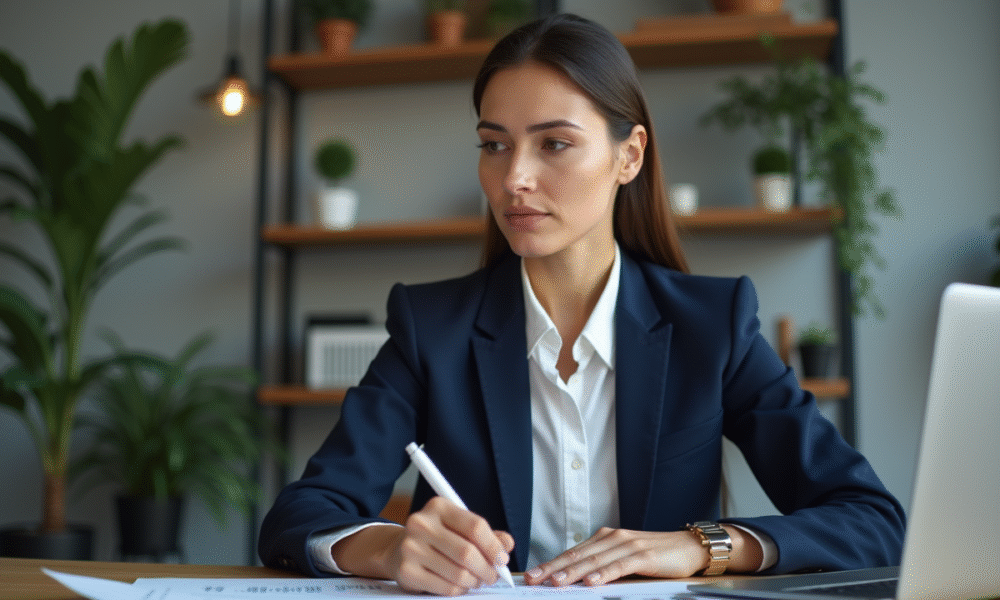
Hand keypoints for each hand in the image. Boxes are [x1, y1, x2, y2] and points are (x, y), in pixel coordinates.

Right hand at [335, 496, 513, 595]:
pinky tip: (460, 584)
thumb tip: (507, 544)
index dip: (494, 546)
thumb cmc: (436, 538)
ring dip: (475, 581)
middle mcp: (421, 523)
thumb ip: (486, 534)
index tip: (502, 559)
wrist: (398, 549)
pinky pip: (446, 587)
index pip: (475, 526)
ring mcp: (411, 548)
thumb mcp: (459, 527)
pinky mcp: (407, 571)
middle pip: (468, 552)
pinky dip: (460, 589)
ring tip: (476, 579)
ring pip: (459, 573)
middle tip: (493, 575)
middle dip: (487, 569)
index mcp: (438, 506)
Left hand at [523, 527, 708, 586]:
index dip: (551, 564)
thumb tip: (574, 581)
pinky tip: (591, 582)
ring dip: (573, 572)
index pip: (572, 553)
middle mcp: (613, 538)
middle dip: (553, 568)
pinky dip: (604, 574)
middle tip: (533, 579)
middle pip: (578, 555)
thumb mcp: (623, 560)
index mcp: (604, 538)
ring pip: (595, 560)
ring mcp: (628, 545)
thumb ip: (602, 566)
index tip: (531, 575)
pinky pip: (620, 566)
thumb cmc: (655, 556)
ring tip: (555, 582)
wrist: (688, 547)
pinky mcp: (644, 555)